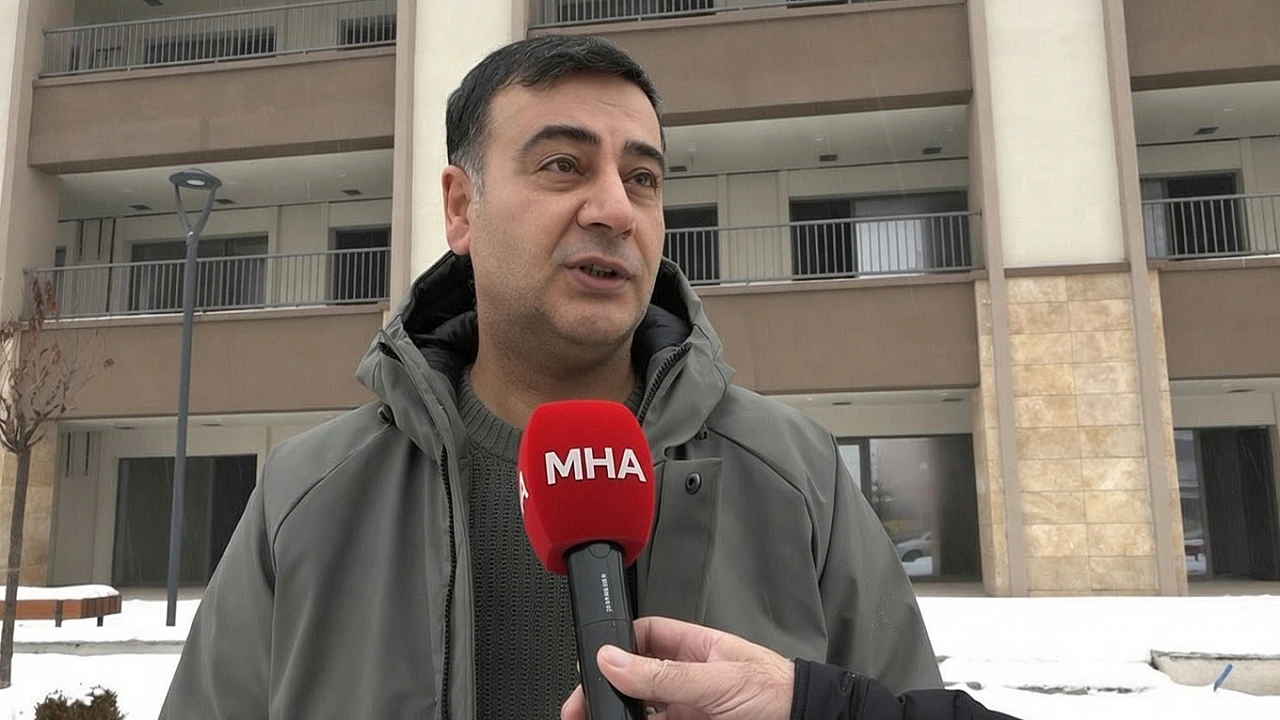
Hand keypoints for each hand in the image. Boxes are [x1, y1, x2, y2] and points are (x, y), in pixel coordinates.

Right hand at [560, 616, 794, 719]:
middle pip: (636, 679)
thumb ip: (663, 674)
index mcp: (694, 647)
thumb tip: (614, 659)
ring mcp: (691, 708)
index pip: (645, 637)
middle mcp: (688, 677)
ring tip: (597, 718)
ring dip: (619, 715)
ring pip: (643, 712)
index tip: (593, 662)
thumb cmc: (777, 692)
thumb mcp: (715, 679)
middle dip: (607, 689)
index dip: (617, 645)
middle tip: (582, 706)